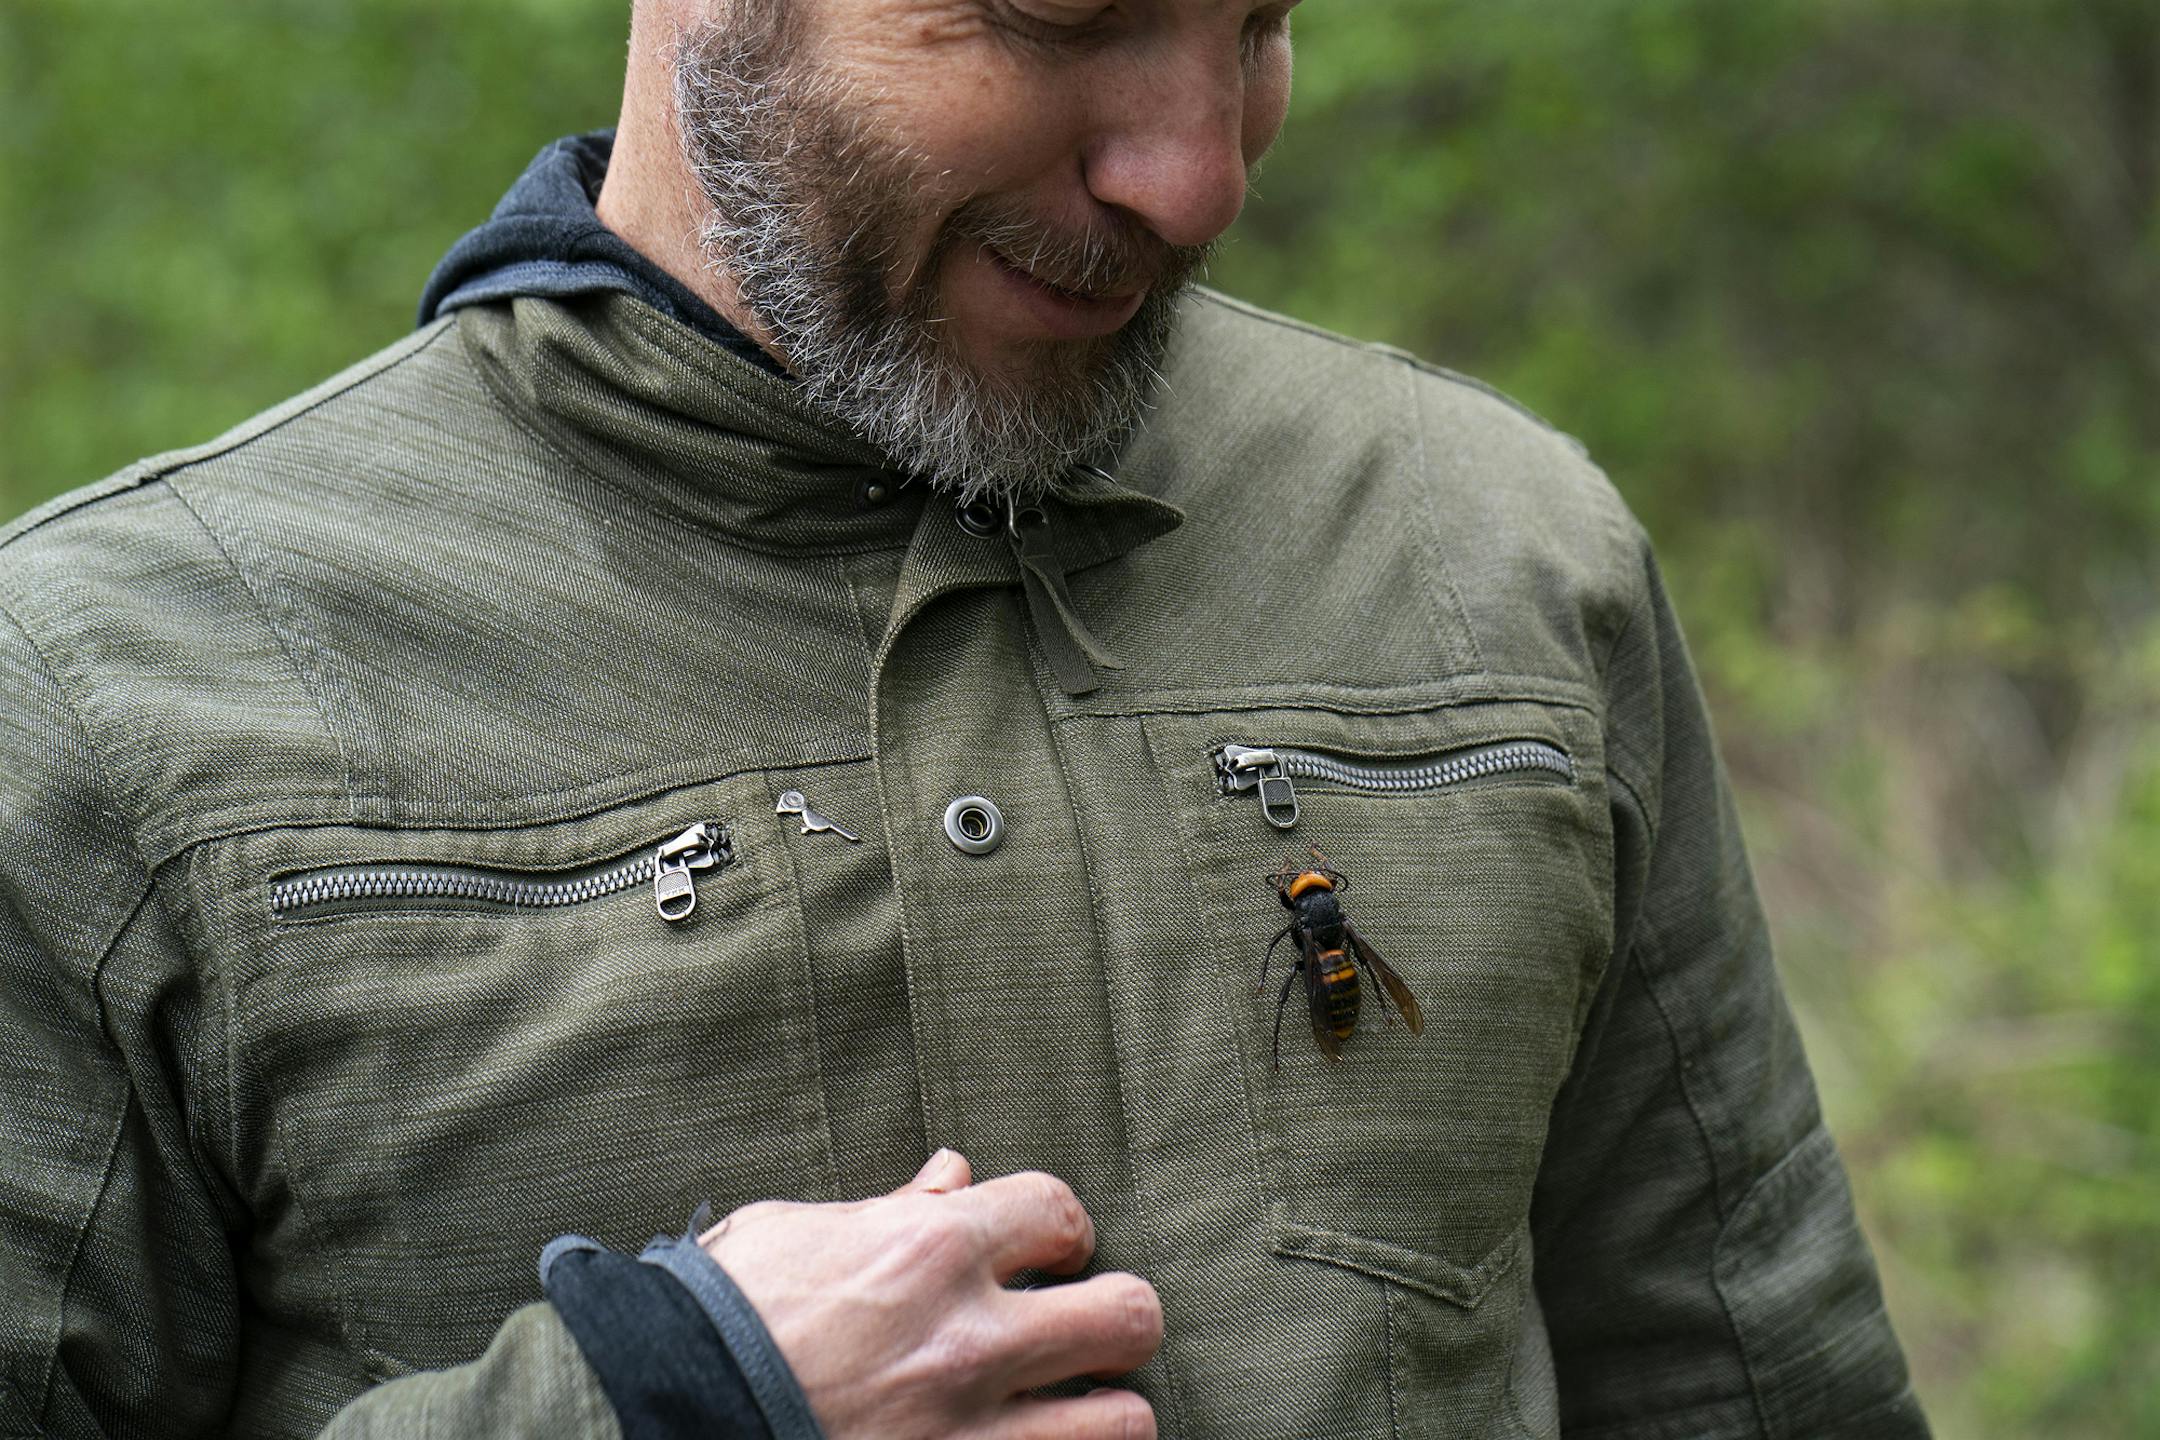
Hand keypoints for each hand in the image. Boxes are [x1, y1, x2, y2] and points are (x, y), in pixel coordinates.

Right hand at [700, 1151, 1159, 1439]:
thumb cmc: (719, 1317)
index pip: (1063, 1210)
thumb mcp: (797, 1234)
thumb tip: (954, 1176)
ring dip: (1102, 1411)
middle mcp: (969, 1343)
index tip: (1042, 1253)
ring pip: (1124, 1423)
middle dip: (1115, 1317)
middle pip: (1131, 1315)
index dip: (1061, 1230)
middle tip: (1076, 1330)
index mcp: (930, 1253)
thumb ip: (893, 1209)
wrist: (652, 1414)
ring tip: (1069, 1407)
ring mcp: (968, 1434)